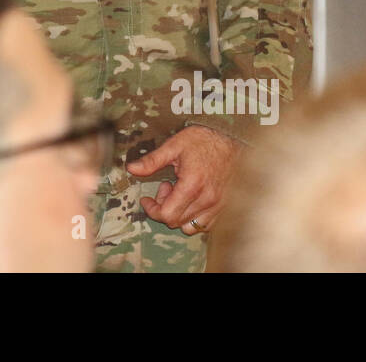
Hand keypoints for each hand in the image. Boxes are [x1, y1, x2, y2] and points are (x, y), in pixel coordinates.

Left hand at [126, 125, 240, 234]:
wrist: (233, 138)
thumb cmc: (205, 139)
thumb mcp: (174, 145)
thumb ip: (152, 160)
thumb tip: (131, 169)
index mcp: (192, 185)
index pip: (167, 215)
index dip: (152, 209)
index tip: (147, 198)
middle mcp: (207, 199)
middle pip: (176, 222)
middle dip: (163, 208)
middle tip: (165, 187)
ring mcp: (217, 205)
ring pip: (191, 226)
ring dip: (179, 214)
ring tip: (179, 193)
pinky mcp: (224, 206)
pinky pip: (205, 224)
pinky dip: (193, 217)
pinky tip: (191, 198)